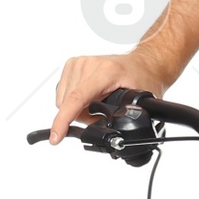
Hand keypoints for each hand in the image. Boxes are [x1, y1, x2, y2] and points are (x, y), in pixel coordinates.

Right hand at [49, 51, 171, 143]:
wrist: (141, 63)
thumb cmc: (142, 78)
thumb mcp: (137, 102)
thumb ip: (119, 116)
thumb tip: (103, 129)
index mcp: (105, 72)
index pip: (77, 98)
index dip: (64, 120)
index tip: (56, 136)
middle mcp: (88, 64)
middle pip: (68, 104)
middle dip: (82, 117)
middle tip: (102, 112)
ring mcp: (78, 63)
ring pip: (63, 100)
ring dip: (77, 108)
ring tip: (98, 102)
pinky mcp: (72, 64)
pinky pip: (63, 92)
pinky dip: (73, 101)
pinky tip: (90, 96)